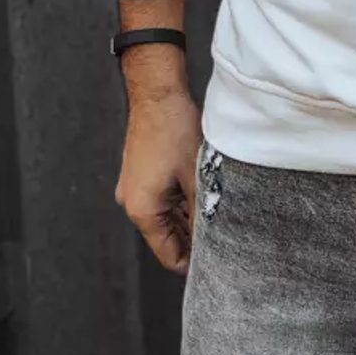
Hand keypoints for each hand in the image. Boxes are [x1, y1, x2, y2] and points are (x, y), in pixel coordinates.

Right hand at [114, 88, 201, 274]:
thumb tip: (214, 235)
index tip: (218, 257)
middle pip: (166, 236)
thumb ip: (202, 210)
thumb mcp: (196, 175)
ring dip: (187, 214)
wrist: (157, 94)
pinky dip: (180, 199)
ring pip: (165, 215)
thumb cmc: (174, 130)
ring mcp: (134, 187)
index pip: (169, 255)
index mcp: (143, 211)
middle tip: (223, 231)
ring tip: (213, 206)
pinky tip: (200, 189)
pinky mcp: (139, 174)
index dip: (194, 261)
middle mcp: (133, 204)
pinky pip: (161, 197)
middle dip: (192, 236)